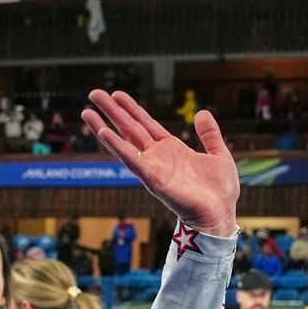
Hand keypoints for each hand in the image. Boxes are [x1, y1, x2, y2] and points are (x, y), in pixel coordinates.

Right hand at [82, 89, 238, 236]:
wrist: (221, 215)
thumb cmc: (220, 192)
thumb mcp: (218, 154)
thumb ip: (210, 134)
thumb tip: (202, 113)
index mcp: (171, 149)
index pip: (146, 124)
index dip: (131, 108)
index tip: (117, 94)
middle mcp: (157, 157)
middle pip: (130, 128)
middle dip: (112, 111)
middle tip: (94, 93)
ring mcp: (152, 168)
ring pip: (124, 143)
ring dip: (104, 127)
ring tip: (86, 112)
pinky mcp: (153, 180)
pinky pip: (132, 161)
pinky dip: (118, 147)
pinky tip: (103, 134)